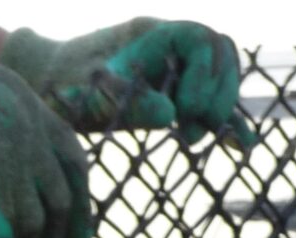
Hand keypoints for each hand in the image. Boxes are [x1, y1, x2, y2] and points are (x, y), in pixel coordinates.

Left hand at [1, 19, 254, 146]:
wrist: (53, 86)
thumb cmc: (66, 85)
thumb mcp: (91, 95)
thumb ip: (128, 102)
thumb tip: (169, 115)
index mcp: (152, 34)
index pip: (202, 40)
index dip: (204, 76)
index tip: (182, 111)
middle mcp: (171, 46)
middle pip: (222, 56)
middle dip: (214, 97)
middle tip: (186, 132)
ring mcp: (179, 69)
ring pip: (224, 77)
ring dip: (220, 110)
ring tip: (190, 138)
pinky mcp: (182, 96)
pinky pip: (216, 104)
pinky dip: (230, 123)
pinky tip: (242, 145)